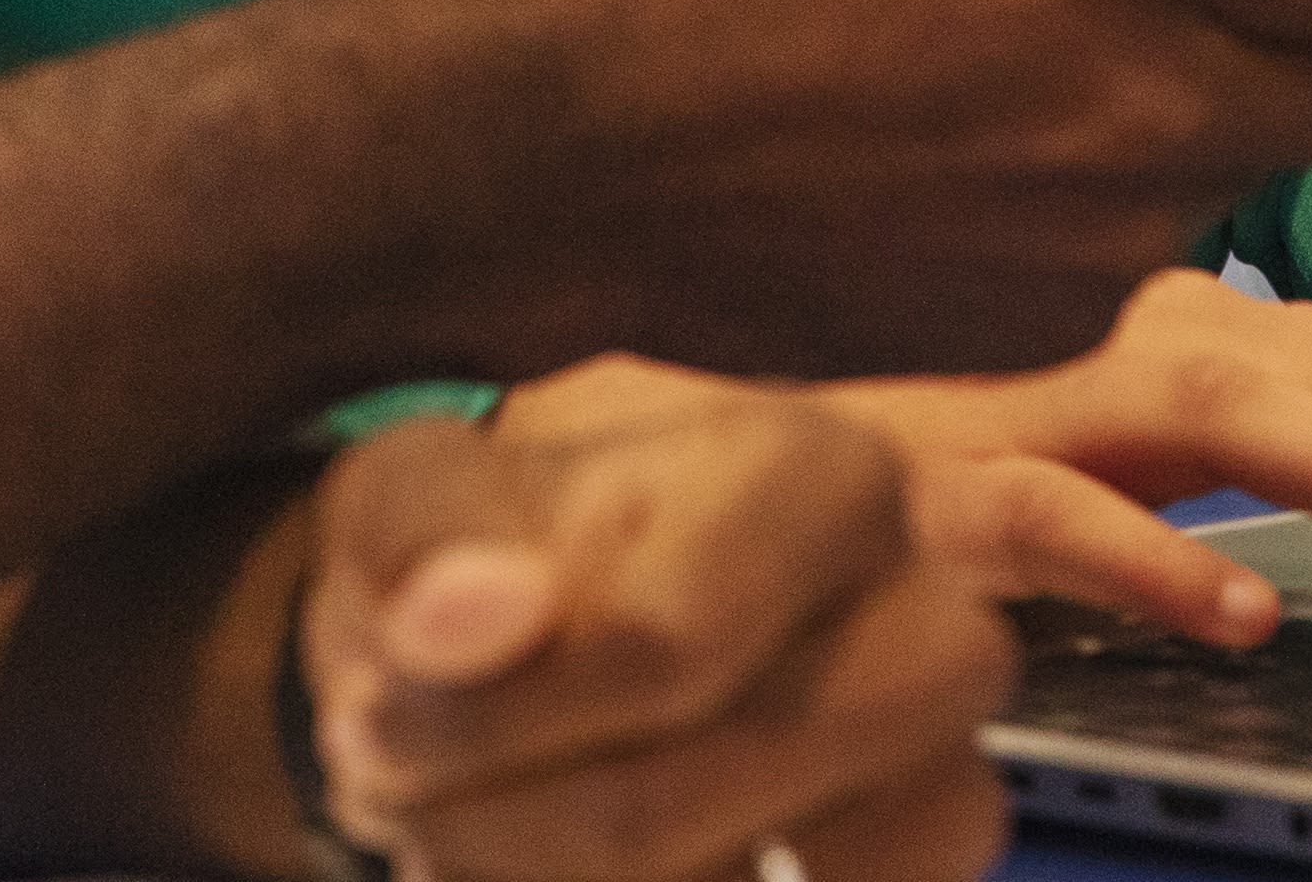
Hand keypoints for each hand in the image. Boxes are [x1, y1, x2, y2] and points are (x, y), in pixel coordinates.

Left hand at [302, 365, 1009, 881]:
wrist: (548, 612)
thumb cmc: (495, 537)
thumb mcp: (415, 492)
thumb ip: (427, 537)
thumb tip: (465, 619)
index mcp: (814, 470)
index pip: (660, 645)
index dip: (489, 718)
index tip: (376, 718)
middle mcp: (921, 610)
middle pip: (664, 806)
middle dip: (505, 824)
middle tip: (414, 786)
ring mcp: (935, 753)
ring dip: (551, 880)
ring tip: (480, 820)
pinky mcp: (921, 845)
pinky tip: (581, 859)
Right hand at [788, 268, 1311, 642]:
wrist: (656, 429)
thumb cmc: (873, 412)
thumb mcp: (1066, 383)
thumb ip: (1236, 371)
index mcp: (1105, 304)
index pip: (1294, 330)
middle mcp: (1062, 334)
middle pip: (1277, 352)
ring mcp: (993, 409)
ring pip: (1192, 400)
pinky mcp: (919, 493)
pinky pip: (1051, 519)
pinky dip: (1151, 560)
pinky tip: (1244, 610)